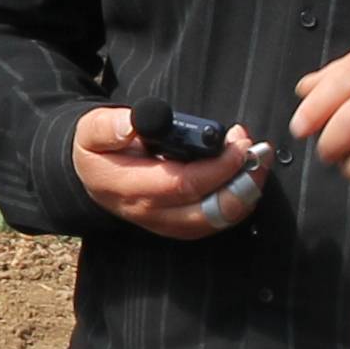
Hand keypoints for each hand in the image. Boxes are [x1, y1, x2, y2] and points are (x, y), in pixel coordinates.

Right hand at [74, 104, 268, 240]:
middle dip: (243, 182)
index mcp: (127, 187)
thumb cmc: (98, 150)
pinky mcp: (180, 226)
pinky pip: (217, 221)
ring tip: (257, 160)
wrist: (92, 177)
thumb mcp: (91, 130)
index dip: (217, 166)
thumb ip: (110, 125)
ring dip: (246, 192)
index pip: (182, 184)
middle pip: (209, 211)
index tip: (237, 142)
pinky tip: (246, 175)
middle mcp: (150, 212)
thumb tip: (134, 123)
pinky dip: (239, 200)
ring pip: (218, 220)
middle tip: (258, 152)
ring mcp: (167, 224)